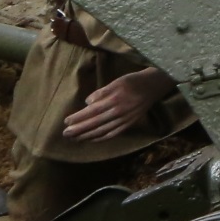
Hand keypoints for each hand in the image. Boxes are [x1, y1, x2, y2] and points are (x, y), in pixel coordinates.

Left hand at [62, 67, 177, 142]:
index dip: (78, 118)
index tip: (66, 122)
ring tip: (74, 139)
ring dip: (86, 136)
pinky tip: (91, 139)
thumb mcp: (117, 81)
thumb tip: (88, 103)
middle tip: (65, 134)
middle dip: (79, 130)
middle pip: (95, 124)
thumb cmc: (133, 81)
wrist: (154, 86)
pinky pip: (112, 134)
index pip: (92, 112)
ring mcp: (124, 120)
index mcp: (114, 100)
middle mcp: (118, 112)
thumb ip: (102, 92)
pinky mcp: (128, 124)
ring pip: (102, 131)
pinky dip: (101, 138)